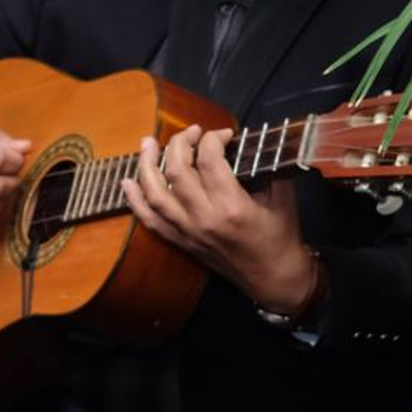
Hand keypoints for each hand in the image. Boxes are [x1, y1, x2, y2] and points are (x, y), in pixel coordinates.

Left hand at [121, 125, 314, 312]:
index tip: (223, 134)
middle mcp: (205, 218)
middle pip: (178, 171)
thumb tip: (256, 140)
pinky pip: (150, 220)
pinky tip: (128, 182)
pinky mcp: (181, 242)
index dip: (213, 138)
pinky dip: (136, 201)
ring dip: (147, 165)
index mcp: (232, 206)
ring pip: (155, 194)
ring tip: (148, 144)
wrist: (273, 278)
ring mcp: (189, 232)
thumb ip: (269, 166)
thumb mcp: (283, 197)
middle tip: (190, 132)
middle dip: (180, 143)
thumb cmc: (280, 238)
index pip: (209, 160)